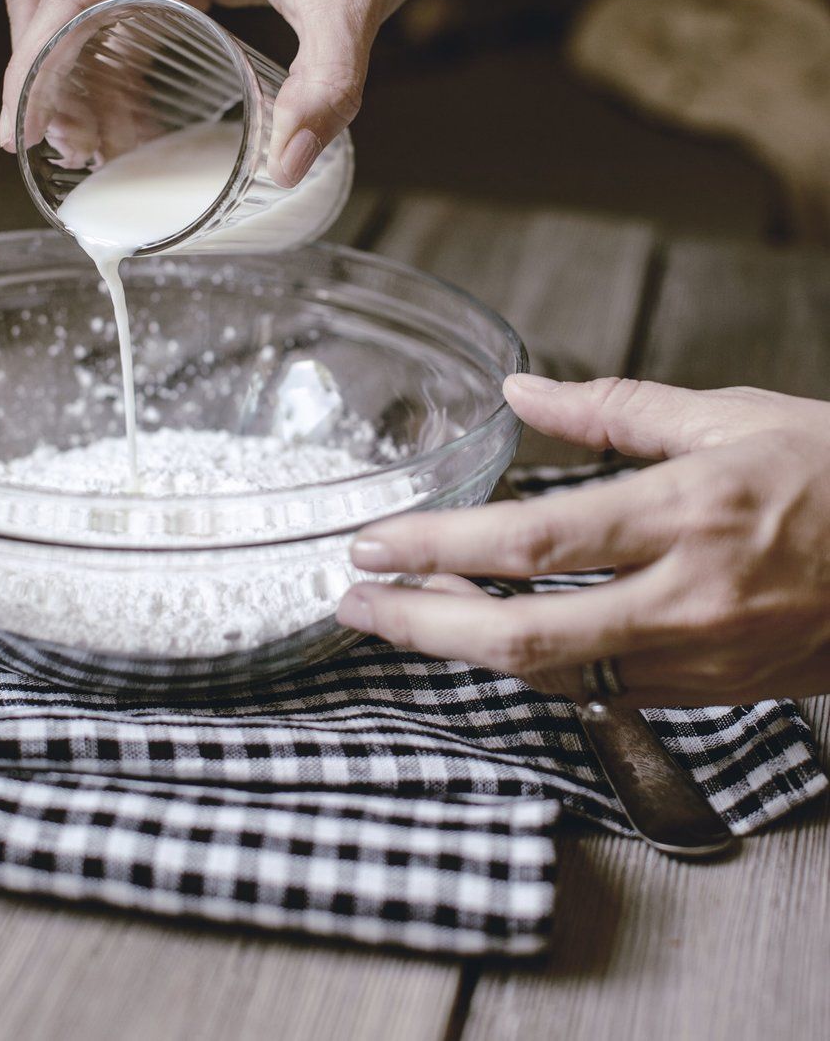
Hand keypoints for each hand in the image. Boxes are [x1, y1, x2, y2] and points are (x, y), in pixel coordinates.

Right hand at [0, 0, 464, 184]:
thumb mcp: (352, 11)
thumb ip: (325, 91)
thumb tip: (287, 168)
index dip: (36, 64)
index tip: (22, 131)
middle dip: (43, 75)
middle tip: (62, 151)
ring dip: (69, 69)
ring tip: (92, 146)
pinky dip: (105, 56)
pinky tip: (123, 113)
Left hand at [337, 373, 829, 705]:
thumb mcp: (733, 417)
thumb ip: (615, 409)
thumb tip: (520, 392)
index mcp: (690, 513)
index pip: (537, 542)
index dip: (442, 547)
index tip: (373, 542)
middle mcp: (688, 597)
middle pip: (528, 636)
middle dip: (425, 625)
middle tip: (352, 602)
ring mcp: (703, 658)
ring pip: (558, 675)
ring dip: (466, 652)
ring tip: (400, 618)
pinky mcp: (717, 694)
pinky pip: (604, 690)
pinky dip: (536, 667)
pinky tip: (491, 639)